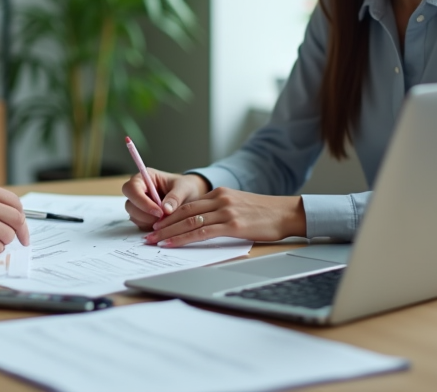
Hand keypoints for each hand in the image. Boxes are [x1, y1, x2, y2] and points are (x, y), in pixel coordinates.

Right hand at [122, 170, 209, 229]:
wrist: (191, 196)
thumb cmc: (186, 187)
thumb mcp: (184, 188)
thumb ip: (175, 197)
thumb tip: (166, 209)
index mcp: (145, 177)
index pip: (132, 188)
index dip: (142, 201)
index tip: (159, 212)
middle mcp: (138, 190)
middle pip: (130, 204)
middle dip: (145, 214)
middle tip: (163, 218)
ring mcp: (138, 204)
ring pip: (133, 216)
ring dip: (148, 222)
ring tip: (166, 220)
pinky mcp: (142, 216)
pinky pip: (140, 224)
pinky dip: (150, 227)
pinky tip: (163, 224)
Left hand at [143, 188, 306, 246]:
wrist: (287, 213)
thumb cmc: (265, 214)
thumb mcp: (239, 205)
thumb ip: (220, 210)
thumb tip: (202, 223)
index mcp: (220, 193)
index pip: (188, 204)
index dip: (169, 214)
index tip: (157, 223)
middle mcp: (220, 199)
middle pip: (184, 212)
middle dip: (163, 223)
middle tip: (149, 234)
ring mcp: (225, 211)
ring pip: (189, 221)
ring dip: (168, 232)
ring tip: (154, 240)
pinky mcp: (232, 225)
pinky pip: (202, 232)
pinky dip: (184, 238)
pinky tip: (173, 243)